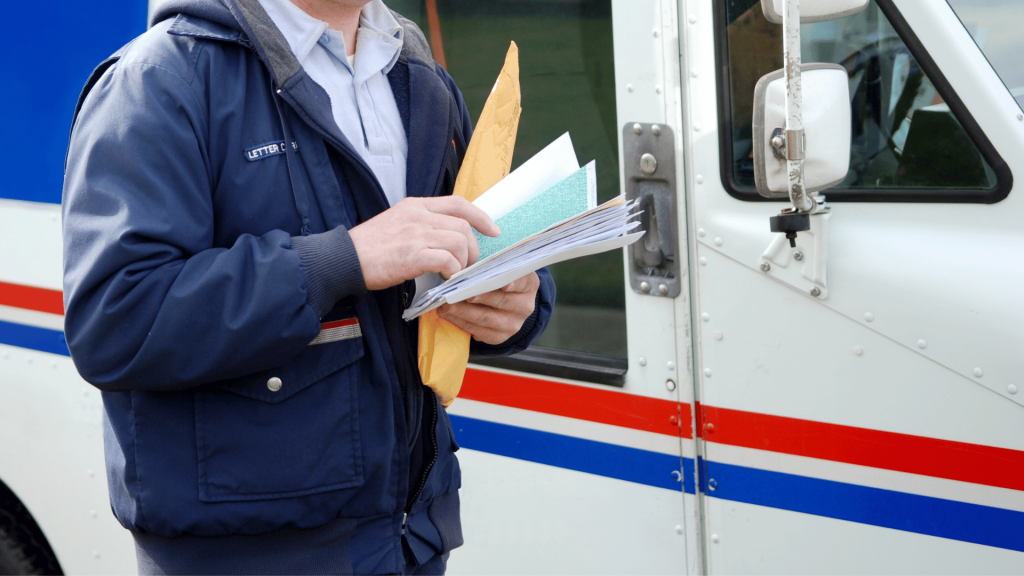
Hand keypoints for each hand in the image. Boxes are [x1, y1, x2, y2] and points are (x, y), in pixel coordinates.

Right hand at [349, 196, 500, 289]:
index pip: (458, 203)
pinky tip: (442, 280)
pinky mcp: (413, 255)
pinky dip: (451, 273)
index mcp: (414, 205)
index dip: (481, 217)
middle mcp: (418, 215)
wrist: (342, 259)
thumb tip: (446, 238)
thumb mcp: (395, 223)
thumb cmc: (367, 248)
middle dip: (472, 248)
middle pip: (463, 225)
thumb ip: (420, 225)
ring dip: (462, 262)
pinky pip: (448, 261)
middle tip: (466, 264)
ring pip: (459, 242)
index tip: (493, 230)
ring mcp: (416, 234)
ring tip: (452, 274)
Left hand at [437, 273, 539, 344]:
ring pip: (486, 318)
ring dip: (462, 312)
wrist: (505, 305)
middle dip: (476, 296)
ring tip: (446, 305)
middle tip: (456, 292)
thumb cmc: (498, 280)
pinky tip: (449, 315)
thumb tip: (468, 267)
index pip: (522, 282)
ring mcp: (513, 324)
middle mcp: (525, 306)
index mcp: (529, 285)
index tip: (498, 282)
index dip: (512, 283)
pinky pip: (478, 331)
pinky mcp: (499, 337)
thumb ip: (491, 267)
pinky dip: (461, 322)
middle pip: (500, 301)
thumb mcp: (501, 269)